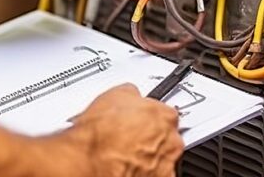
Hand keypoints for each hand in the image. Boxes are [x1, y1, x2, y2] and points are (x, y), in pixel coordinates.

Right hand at [65, 84, 183, 176]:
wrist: (91, 158)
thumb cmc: (101, 131)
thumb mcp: (115, 94)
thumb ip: (132, 94)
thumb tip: (131, 95)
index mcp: (165, 116)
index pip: (165, 112)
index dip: (149, 115)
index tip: (140, 118)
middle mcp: (171, 140)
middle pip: (166, 135)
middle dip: (151, 135)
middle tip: (131, 135)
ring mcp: (166, 162)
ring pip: (161, 156)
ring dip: (148, 154)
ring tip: (126, 152)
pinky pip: (156, 173)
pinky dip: (146, 170)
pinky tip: (129, 165)